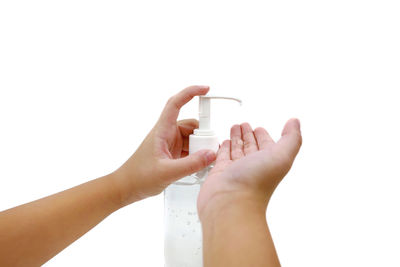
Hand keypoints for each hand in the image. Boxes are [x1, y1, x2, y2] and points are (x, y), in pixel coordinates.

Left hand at [114, 85, 215, 205]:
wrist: (126, 188)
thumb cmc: (138, 177)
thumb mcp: (167, 172)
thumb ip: (191, 164)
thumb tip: (211, 154)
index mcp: (162, 130)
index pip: (175, 103)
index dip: (190, 92)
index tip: (205, 89)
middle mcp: (166, 133)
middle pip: (191, 124)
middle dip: (203, 134)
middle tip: (209, 149)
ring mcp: (170, 143)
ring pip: (192, 137)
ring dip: (200, 146)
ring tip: (203, 160)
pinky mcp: (172, 153)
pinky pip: (189, 148)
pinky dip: (197, 154)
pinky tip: (199, 164)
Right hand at [198, 119, 301, 217]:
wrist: (230, 203)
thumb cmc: (256, 184)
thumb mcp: (282, 156)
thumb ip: (291, 138)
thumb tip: (295, 123)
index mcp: (269, 162)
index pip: (267, 145)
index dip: (263, 135)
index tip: (259, 128)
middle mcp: (253, 166)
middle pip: (251, 146)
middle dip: (248, 135)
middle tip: (244, 125)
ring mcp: (236, 170)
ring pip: (236, 150)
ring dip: (235, 139)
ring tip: (233, 130)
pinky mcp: (220, 173)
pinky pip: (222, 156)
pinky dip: (223, 148)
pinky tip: (223, 144)